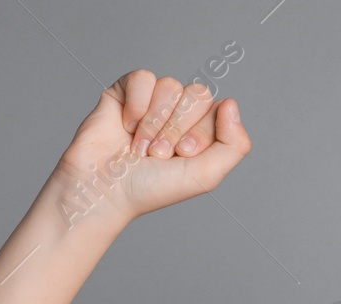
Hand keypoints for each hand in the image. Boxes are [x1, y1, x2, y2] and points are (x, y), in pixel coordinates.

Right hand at [53, 69, 250, 226]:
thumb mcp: (207, 175)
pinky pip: (143, 77)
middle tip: (159, 154)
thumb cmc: (153, 188)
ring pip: (171, 85)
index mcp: (203, 131)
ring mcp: (153, 101)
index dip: (200, 133)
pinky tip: (126, 126)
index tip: (182, 155)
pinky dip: (136, 104)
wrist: (105, 189)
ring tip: (141, 147)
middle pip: (198, 94)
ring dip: (155, 121)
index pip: (218, 110)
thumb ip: (235, 144)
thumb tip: (231, 103)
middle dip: (177, 128)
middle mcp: (180, 114)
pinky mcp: (125, 91)